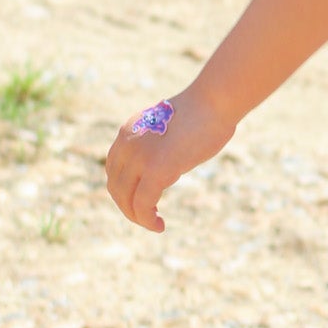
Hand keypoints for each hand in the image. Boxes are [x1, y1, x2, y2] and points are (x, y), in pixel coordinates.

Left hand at [105, 84, 234, 233]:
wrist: (213, 102)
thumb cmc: (203, 112)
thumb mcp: (168, 127)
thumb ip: (159, 143)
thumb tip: (169, 157)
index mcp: (128, 132)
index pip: (113, 168)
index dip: (123, 189)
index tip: (140, 199)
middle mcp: (127, 144)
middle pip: (116, 186)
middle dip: (128, 207)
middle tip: (147, 217)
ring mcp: (139, 157)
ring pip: (126, 199)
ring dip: (137, 217)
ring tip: (153, 224)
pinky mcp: (156, 170)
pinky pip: (142, 204)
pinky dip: (147, 220)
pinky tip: (159, 226)